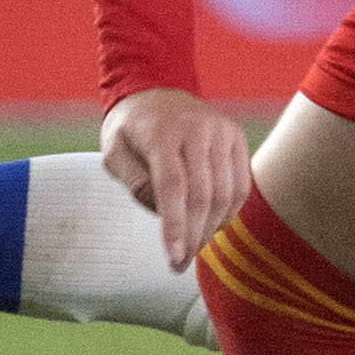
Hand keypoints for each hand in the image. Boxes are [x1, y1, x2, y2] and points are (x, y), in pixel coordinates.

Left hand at [99, 87, 253, 270]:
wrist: (155, 91)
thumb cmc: (131, 129)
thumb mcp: (113, 152)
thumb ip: (133, 182)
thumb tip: (162, 213)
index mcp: (161, 132)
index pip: (172, 185)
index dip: (174, 225)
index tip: (174, 258)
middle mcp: (197, 128)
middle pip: (203, 194)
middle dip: (193, 235)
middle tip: (181, 264)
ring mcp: (221, 131)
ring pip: (226, 192)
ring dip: (212, 228)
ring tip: (194, 247)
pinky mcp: (236, 137)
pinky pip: (241, 184)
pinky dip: (229, 212)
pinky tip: (212, 225)